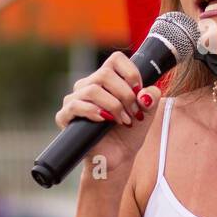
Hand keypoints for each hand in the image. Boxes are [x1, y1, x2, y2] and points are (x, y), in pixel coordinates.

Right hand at [55, 51, 162, 175]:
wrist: (118, 157)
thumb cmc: (130, 131)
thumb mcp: (147, 113)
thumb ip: (151, 98)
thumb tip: (145, 92)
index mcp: (107, 78)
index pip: (116, 59)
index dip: (131, 73)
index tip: (139, 91)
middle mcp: (89, 85)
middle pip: (105, 74)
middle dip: (125, 95)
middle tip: (133, 113)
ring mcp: (75, 99)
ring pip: (92, 90)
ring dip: (113, 106)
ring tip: (123, 120)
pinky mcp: (65, 116)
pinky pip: (75, 106)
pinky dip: (93, 112)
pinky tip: (104, 120)